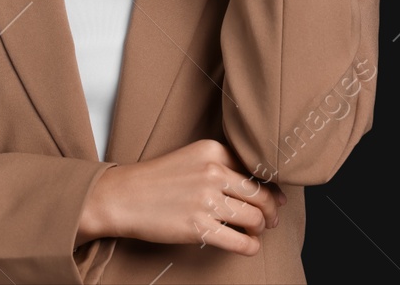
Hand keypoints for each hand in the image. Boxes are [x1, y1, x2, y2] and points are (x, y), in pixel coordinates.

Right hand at [78, 138, 286, 255]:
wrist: (122, 196)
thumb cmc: (157, 179)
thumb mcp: (192, 157)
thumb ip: (222, 165)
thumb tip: (259, 184)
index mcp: (213, 151)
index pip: (257, 170)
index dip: (271, 188)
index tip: (276, 199)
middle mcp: (213, 172)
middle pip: (261, 194)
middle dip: (271, 211)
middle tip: (271, 220)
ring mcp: (206, 200)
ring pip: (255, 217)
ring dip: (261, 228)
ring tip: (255, 232)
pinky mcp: (198, 227)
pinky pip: (239, 241)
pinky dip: (251, 246)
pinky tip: (250, 246)